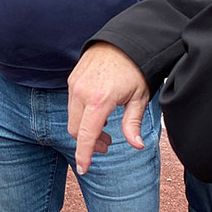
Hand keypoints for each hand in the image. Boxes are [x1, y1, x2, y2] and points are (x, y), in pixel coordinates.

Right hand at [66, 42, 149, 173]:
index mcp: (99, 100)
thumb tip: (135, 146)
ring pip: (72, 117)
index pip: (86, 134)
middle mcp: (82, 93)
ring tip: (104, 129)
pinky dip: (82, 114)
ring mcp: (74, 85)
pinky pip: (72, 104)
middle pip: (76, 129)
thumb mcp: (139, 98)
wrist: (122, 42)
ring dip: (85, 129)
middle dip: (88, 143)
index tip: (83, 169)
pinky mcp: (72, 80)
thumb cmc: (135, 70)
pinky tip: (97, 112)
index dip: (83, 154)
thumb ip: (133, 124)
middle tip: (107, 145)